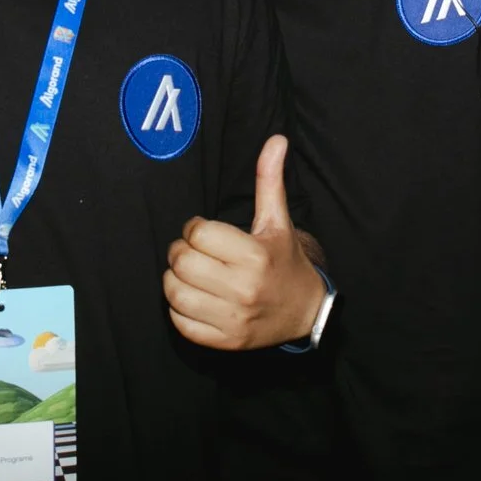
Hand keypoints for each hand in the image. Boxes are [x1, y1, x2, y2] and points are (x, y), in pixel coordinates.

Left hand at [164, 136, 322, 351]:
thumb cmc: (286, 262)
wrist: (306, 313)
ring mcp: (233, 318)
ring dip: (174, 280)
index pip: (199, 233)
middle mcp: (243, 288)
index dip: (194, 228)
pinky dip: (179, 309)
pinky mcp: (225, 340)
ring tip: (189, 274)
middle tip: (192, 252)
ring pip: (175, 293)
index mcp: (255, 255)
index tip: (203, 232)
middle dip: (181, 253)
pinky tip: (194, 298)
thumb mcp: (278, 222)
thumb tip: (276, 140)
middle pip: (183, 263)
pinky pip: (181, 323)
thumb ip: (270, 181)